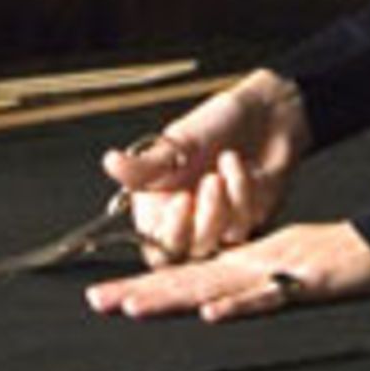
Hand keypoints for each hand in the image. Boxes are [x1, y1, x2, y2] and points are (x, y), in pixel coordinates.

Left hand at [85, 221, 369, 322]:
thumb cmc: (329, 257)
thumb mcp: (276, 269)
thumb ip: (243, 283)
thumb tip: (211, 300)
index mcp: (240, 265)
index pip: (183, 278)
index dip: (144, 287)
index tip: (107, 298)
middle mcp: (248, 266)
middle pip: (186, 281)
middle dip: (140, 292)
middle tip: (97, 301)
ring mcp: (273, 273)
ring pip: (215, 286)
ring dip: (173, 298)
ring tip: (134, 307)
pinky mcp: (302, 282)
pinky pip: (266, 298)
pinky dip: (239, 306)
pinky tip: (211, 315)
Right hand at [103, 68, 309, 263]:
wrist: (259, 115)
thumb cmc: (212, 126)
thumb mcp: (175, 144)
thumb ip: (144, 165)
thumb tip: (110, 162)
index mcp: (158, 211)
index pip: (155, 249)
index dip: (168, 234)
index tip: (181, 200)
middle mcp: (187, 225)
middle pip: (186, 255)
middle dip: (201, 220)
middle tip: (209, 181)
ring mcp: (218, 228)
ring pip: (218, 242)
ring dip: (222, 203)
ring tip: (221, 164)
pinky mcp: (248, 225)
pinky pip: (244, 224)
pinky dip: (240, 189)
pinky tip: (235, 162)